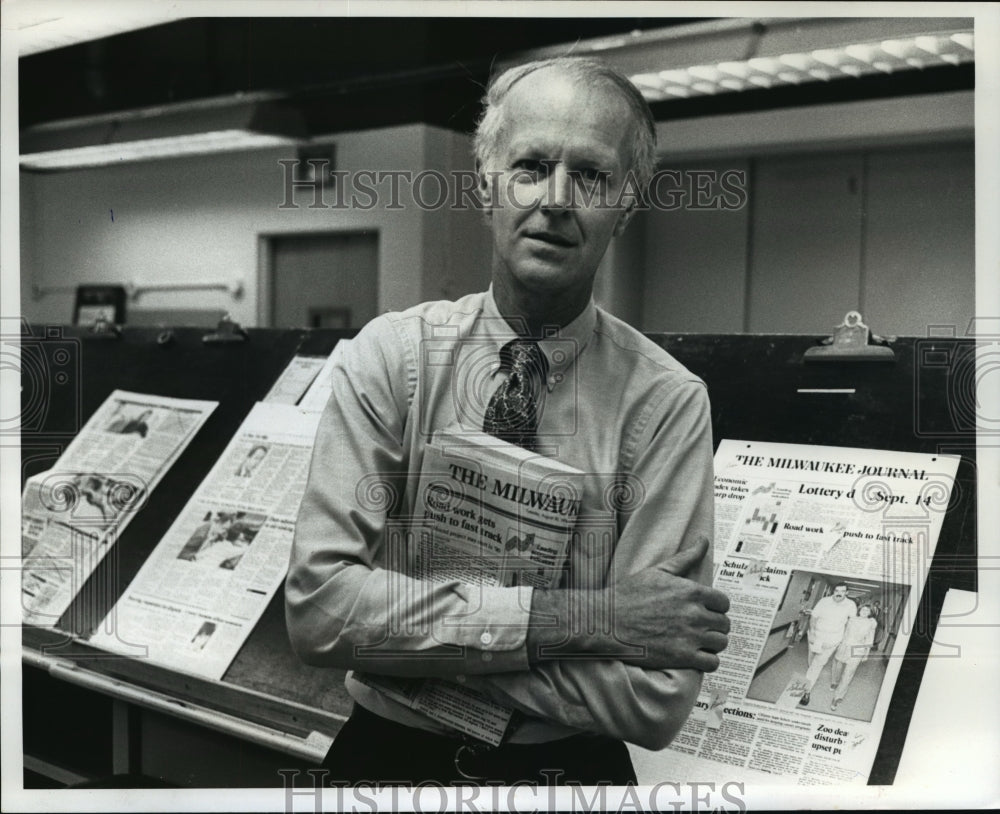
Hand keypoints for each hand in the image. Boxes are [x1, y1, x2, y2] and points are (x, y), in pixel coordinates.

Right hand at [609, 536, 729, 671]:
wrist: (608, 622)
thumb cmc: (630, 594)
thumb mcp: (659, 571)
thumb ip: (686, 557)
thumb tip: (704, 540)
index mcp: (691, 591)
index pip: (723, 603)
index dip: (716, 607)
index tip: (705, 610)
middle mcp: (694, 614)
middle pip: (724, 624)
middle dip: (714, 624)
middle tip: (700, 626)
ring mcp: (689, 637)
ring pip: (720, 643)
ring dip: (713, 642)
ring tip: (699, 641)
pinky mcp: (682, 657)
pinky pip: (711, 663)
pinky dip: (708, 660)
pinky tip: (695, 655)